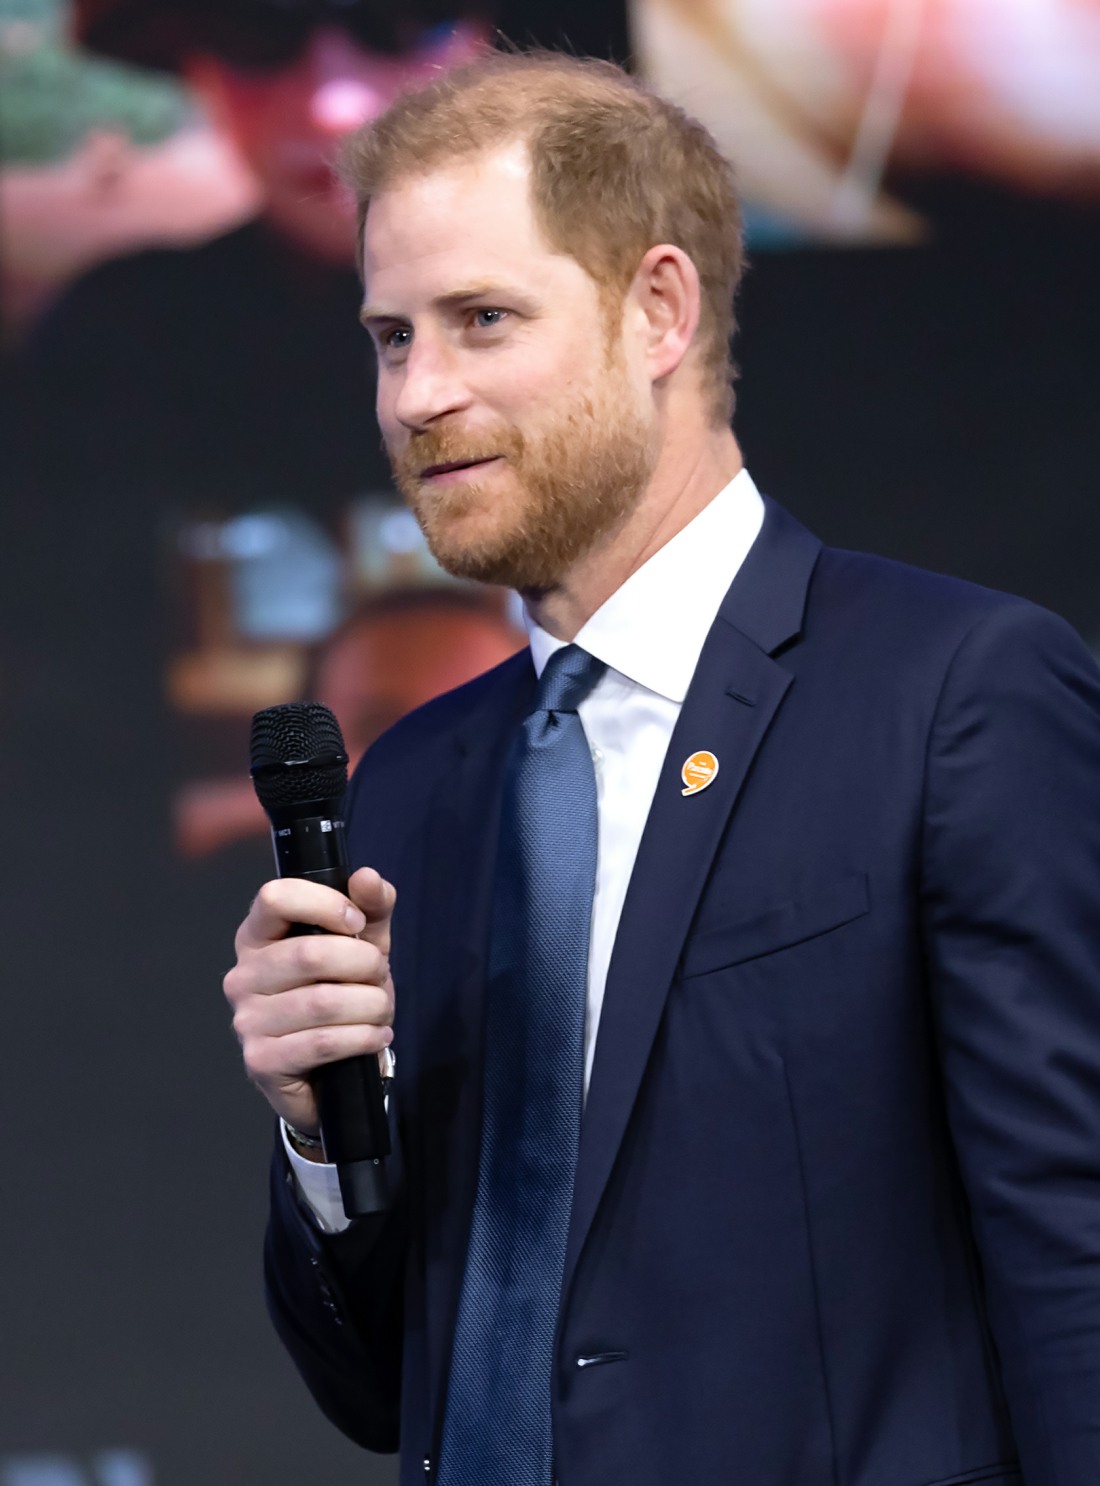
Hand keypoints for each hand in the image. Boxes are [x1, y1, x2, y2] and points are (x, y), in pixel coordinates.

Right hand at [224, 867, 395, 1143]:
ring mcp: (247, 1021)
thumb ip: (371, 908)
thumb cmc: (341, 995)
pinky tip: (375, 1036)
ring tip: (380, 1010)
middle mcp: (242, 976)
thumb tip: (367, 877)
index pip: (274, 898)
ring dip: (369, 1005)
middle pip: (309, 952)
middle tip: (380, 977)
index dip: (324, 903)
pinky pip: (323, 1042)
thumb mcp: (362, 946)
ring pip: (321, 1001)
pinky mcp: (261, 1061)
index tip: (357, 922)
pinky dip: (362, 1037)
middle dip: (363, 964)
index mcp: (257, 936)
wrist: (330, 1070)